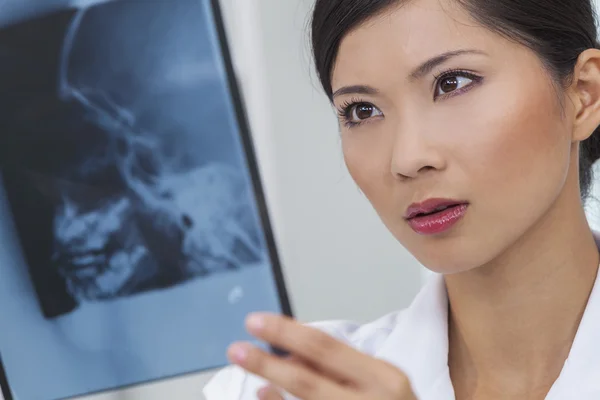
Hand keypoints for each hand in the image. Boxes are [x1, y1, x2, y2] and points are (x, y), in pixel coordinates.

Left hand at [227, 313, 417, 399]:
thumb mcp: (380, 382)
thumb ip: (342, 365)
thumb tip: (291, 349)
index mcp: (384, 378)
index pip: (325, 347)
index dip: (286, 332)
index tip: (256, 322)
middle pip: (307, 379)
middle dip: (267, 362)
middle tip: (236, 348)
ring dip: (270, 383)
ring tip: (244, 370)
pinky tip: (264, 396)